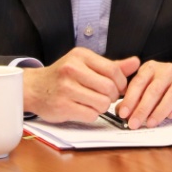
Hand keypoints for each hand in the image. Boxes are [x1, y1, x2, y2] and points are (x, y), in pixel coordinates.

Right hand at [22, 48, 139, 123]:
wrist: (34, 88)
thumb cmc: (63, 76)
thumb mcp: (85, 64)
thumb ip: (112, 65)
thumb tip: (136, 62)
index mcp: (80, 56)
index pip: (114, 70)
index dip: (121, 83)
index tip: (118, 88)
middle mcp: (72, 69)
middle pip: (109, 88)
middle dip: (111, 96)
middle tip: (104, 96)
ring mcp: (66, 88)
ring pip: (102, 104)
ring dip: (101, 107)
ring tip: (92, 102)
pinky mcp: (62, 106)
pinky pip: (90, 115)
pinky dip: (90, 115)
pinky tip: (82, 108)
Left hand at [114, 62, 171, 128]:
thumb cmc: (162, 87)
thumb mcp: (146, 88)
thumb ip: (133, 98)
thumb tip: (121, 112)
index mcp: (151, 67)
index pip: (138, 82)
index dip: (130, 99)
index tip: (123, 113)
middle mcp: (166, 70)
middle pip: (153, 90)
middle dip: (142, 109)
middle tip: (134, 123)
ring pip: (170, 95)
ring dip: (158, 111)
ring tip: (150, 123)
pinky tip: (169, 117)